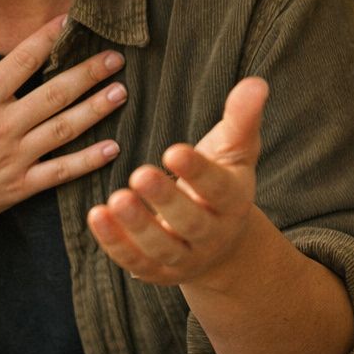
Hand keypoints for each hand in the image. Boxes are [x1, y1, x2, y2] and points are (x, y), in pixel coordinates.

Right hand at [0, 15, 125, 242]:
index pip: (21, 60)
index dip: (48, 38)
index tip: (71, 21)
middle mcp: (1, 126)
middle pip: (55, 92)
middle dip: (88, 73)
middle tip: (117, 58)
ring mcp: (12, 158)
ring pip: (64, 128)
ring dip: (96, 109)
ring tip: (122, 92)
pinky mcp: (17, 188)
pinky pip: (60, 172)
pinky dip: (88, 161)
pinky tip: (112, 148)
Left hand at [87, 76, 269, 288]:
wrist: (222, 244)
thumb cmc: (223, 182)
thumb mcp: (235, 149)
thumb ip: (242, 118)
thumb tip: (257, 82)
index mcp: (234, 201)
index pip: (218, 188)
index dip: (197, 171)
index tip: (173, 150)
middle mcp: (212, 234)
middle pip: (190, 222)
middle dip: (165, 201)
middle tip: (139, 174)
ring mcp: (184, 257)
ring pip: (161, 248)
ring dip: (137, 226)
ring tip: (114, 199)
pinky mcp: (157, 272)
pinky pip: (135, 261)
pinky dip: (114, 243)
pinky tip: (96, 216)